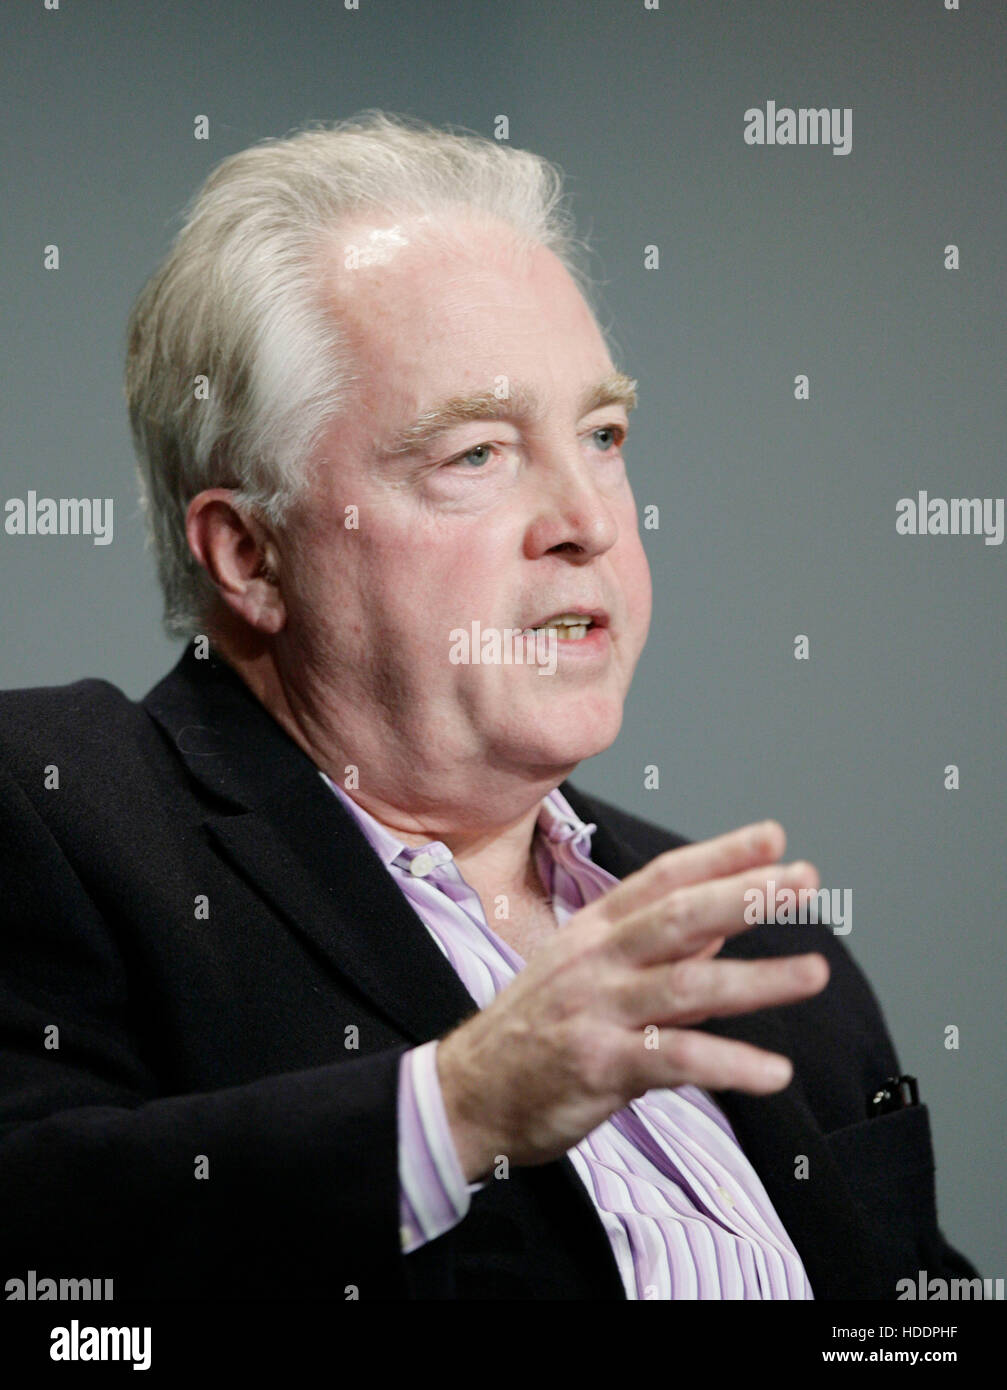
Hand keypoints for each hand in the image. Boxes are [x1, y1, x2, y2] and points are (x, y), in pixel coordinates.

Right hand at [436, 819, 828, 1180]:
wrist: (466, 1093)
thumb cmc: (535, 1031)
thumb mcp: (589, 974)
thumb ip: (660, 953)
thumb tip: (724, 930)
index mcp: (594, 930)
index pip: (663, 879)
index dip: (720, 855)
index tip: (774, 838)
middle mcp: (595, 960)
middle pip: (678, 917)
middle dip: (745, 896)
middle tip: (804, 882)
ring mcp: (595, 1010)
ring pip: (685, 984)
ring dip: (757, 979)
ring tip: (815, 971)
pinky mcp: (598, 1066)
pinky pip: (674, 1060)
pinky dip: (728, 1065)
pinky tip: (773, 1072)